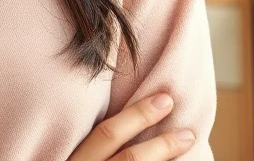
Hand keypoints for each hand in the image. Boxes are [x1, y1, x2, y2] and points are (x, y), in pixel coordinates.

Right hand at [67, 93, 197, 160]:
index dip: (137, 115)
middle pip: (130, 160)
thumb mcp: (64, 157)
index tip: (164, 99)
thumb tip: (122, 126)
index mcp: (73, 160)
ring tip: (188, 153)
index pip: (107, 135)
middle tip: (189, 131)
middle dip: (162, 144)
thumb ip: (85, 148)